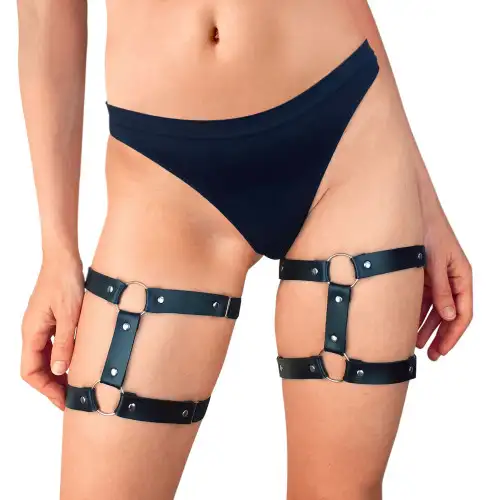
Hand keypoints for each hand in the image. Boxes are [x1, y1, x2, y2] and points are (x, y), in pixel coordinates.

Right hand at [21, 255, 83, 409]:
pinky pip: (53, 345)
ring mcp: (41, 326)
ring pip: (46, 357)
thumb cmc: (64, 282)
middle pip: (38, 367)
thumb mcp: (69, 315)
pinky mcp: (51, 320)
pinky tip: (79, 360)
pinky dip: (64, 356)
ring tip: (78, 383)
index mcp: (31, 332)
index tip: (64, 400)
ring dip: (59, 372)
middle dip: (53, 385)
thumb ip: (65, 343)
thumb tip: (60, 371)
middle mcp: (33, 331)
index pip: (31, 372)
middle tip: (74, 397)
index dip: (46, 389)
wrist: (64, 259)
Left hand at [416, 214, 472, 359]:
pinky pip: (422, 299)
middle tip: (431, 355)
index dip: (453, 334)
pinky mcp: (423, 275)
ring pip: (435, 309)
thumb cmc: (429, 231)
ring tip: (416, 343)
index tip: (442, 350)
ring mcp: (437, 278)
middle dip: (440, 336)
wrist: (412, 211)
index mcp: (462, 277)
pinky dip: (416, 312)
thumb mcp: (435, 262)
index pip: (463, 313)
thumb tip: (448, 317)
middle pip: (449, 315)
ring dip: (426, 326)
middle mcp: (452, 279)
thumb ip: (441, 289)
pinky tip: (408, 324)